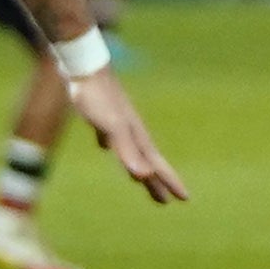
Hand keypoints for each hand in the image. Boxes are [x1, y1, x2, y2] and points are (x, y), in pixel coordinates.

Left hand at [65, 67, 189, 204]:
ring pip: (131, 150)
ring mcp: (117, 122)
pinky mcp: (102, 115)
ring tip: (139, 178)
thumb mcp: (113, 128)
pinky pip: (112, 137)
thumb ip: (127, 152)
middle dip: (156, 182)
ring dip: (138, 166)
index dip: (169, 182)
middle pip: (147, 162)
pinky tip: (105, 145)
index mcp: (136, 136)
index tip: (185, 199)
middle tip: (165, 201)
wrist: (84, 66)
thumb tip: (143, 176)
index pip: (156, 165)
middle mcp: (131, 131)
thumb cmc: (98, 99)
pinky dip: (113, 145)